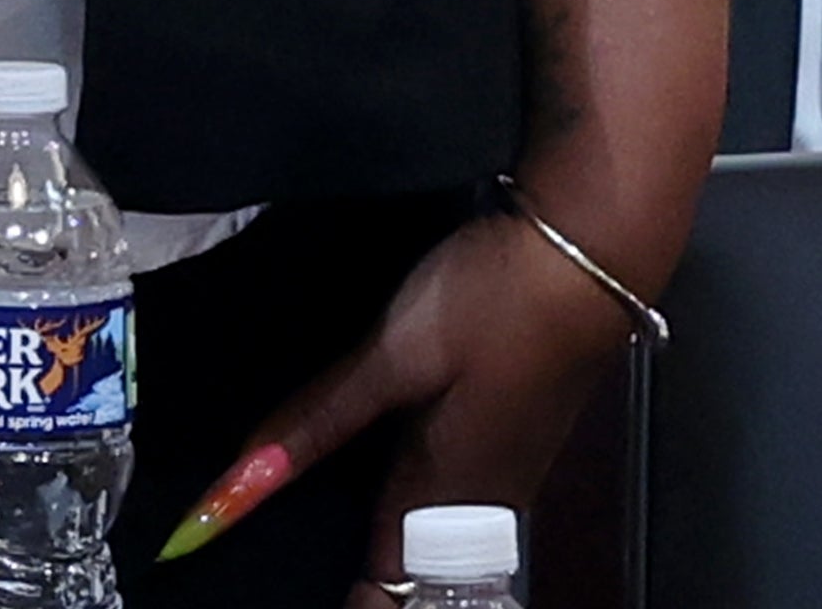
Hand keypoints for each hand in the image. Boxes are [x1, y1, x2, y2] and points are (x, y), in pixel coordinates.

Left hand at [168, 203, 638, 577]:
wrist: (590, 249)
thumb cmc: (493, 303)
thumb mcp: (393, 355)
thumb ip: (316, 421)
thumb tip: (230, 495)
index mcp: (441, 494)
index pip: (386, 594)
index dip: (348, 605)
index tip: (278, 589)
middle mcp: (477, 499)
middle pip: (412, 572)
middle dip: (365, 581)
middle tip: (286, 552)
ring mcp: (502, 468)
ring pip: (432, 534)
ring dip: (386, 542)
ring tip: (326, 523)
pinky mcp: (512, 433)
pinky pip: (452, 496)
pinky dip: (410, 500)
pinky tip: (380, 464)